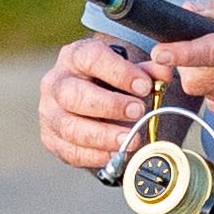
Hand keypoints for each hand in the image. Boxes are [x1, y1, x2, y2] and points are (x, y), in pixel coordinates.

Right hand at [39, 33, 159, 174]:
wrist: (91, 102)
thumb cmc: (111, 83)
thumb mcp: (129, 72)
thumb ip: (147, 72)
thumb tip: (163, 73)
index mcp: (74, 57)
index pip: (91, 59)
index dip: (119, 72)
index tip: (144, 86)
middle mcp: (56, 83)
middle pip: (74, 95)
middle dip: (109, 105)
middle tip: (138, 111)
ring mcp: (49, 112)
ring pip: (70, 127)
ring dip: (103, 136)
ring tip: (131, 139)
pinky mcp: (50, 138)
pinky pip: (70, 151)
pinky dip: (96, 156)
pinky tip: (117, 154)